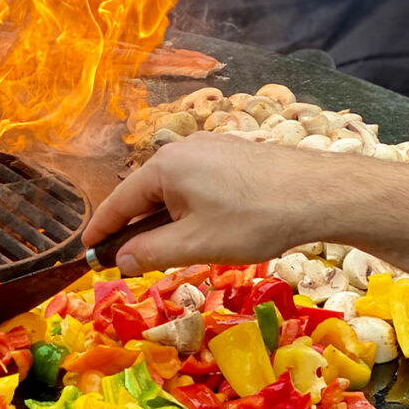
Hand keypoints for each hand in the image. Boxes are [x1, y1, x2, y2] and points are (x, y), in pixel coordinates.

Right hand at [82, 133, 325, 273]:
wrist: (321, 194)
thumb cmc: (254, 219)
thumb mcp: (195, 244)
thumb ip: (150, 252)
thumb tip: (120, 260)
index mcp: (164, 167)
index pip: (119, 201)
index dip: (101, 228)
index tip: (87, 249)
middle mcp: (183, 149)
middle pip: (146, 194)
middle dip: (137, 227)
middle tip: (132, 260)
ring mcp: (211, 148)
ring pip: (174, 190)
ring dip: (167, 219)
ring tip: (174, 249)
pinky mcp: (234, 154)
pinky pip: (198, 183)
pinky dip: (190, 207)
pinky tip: (206, 228)